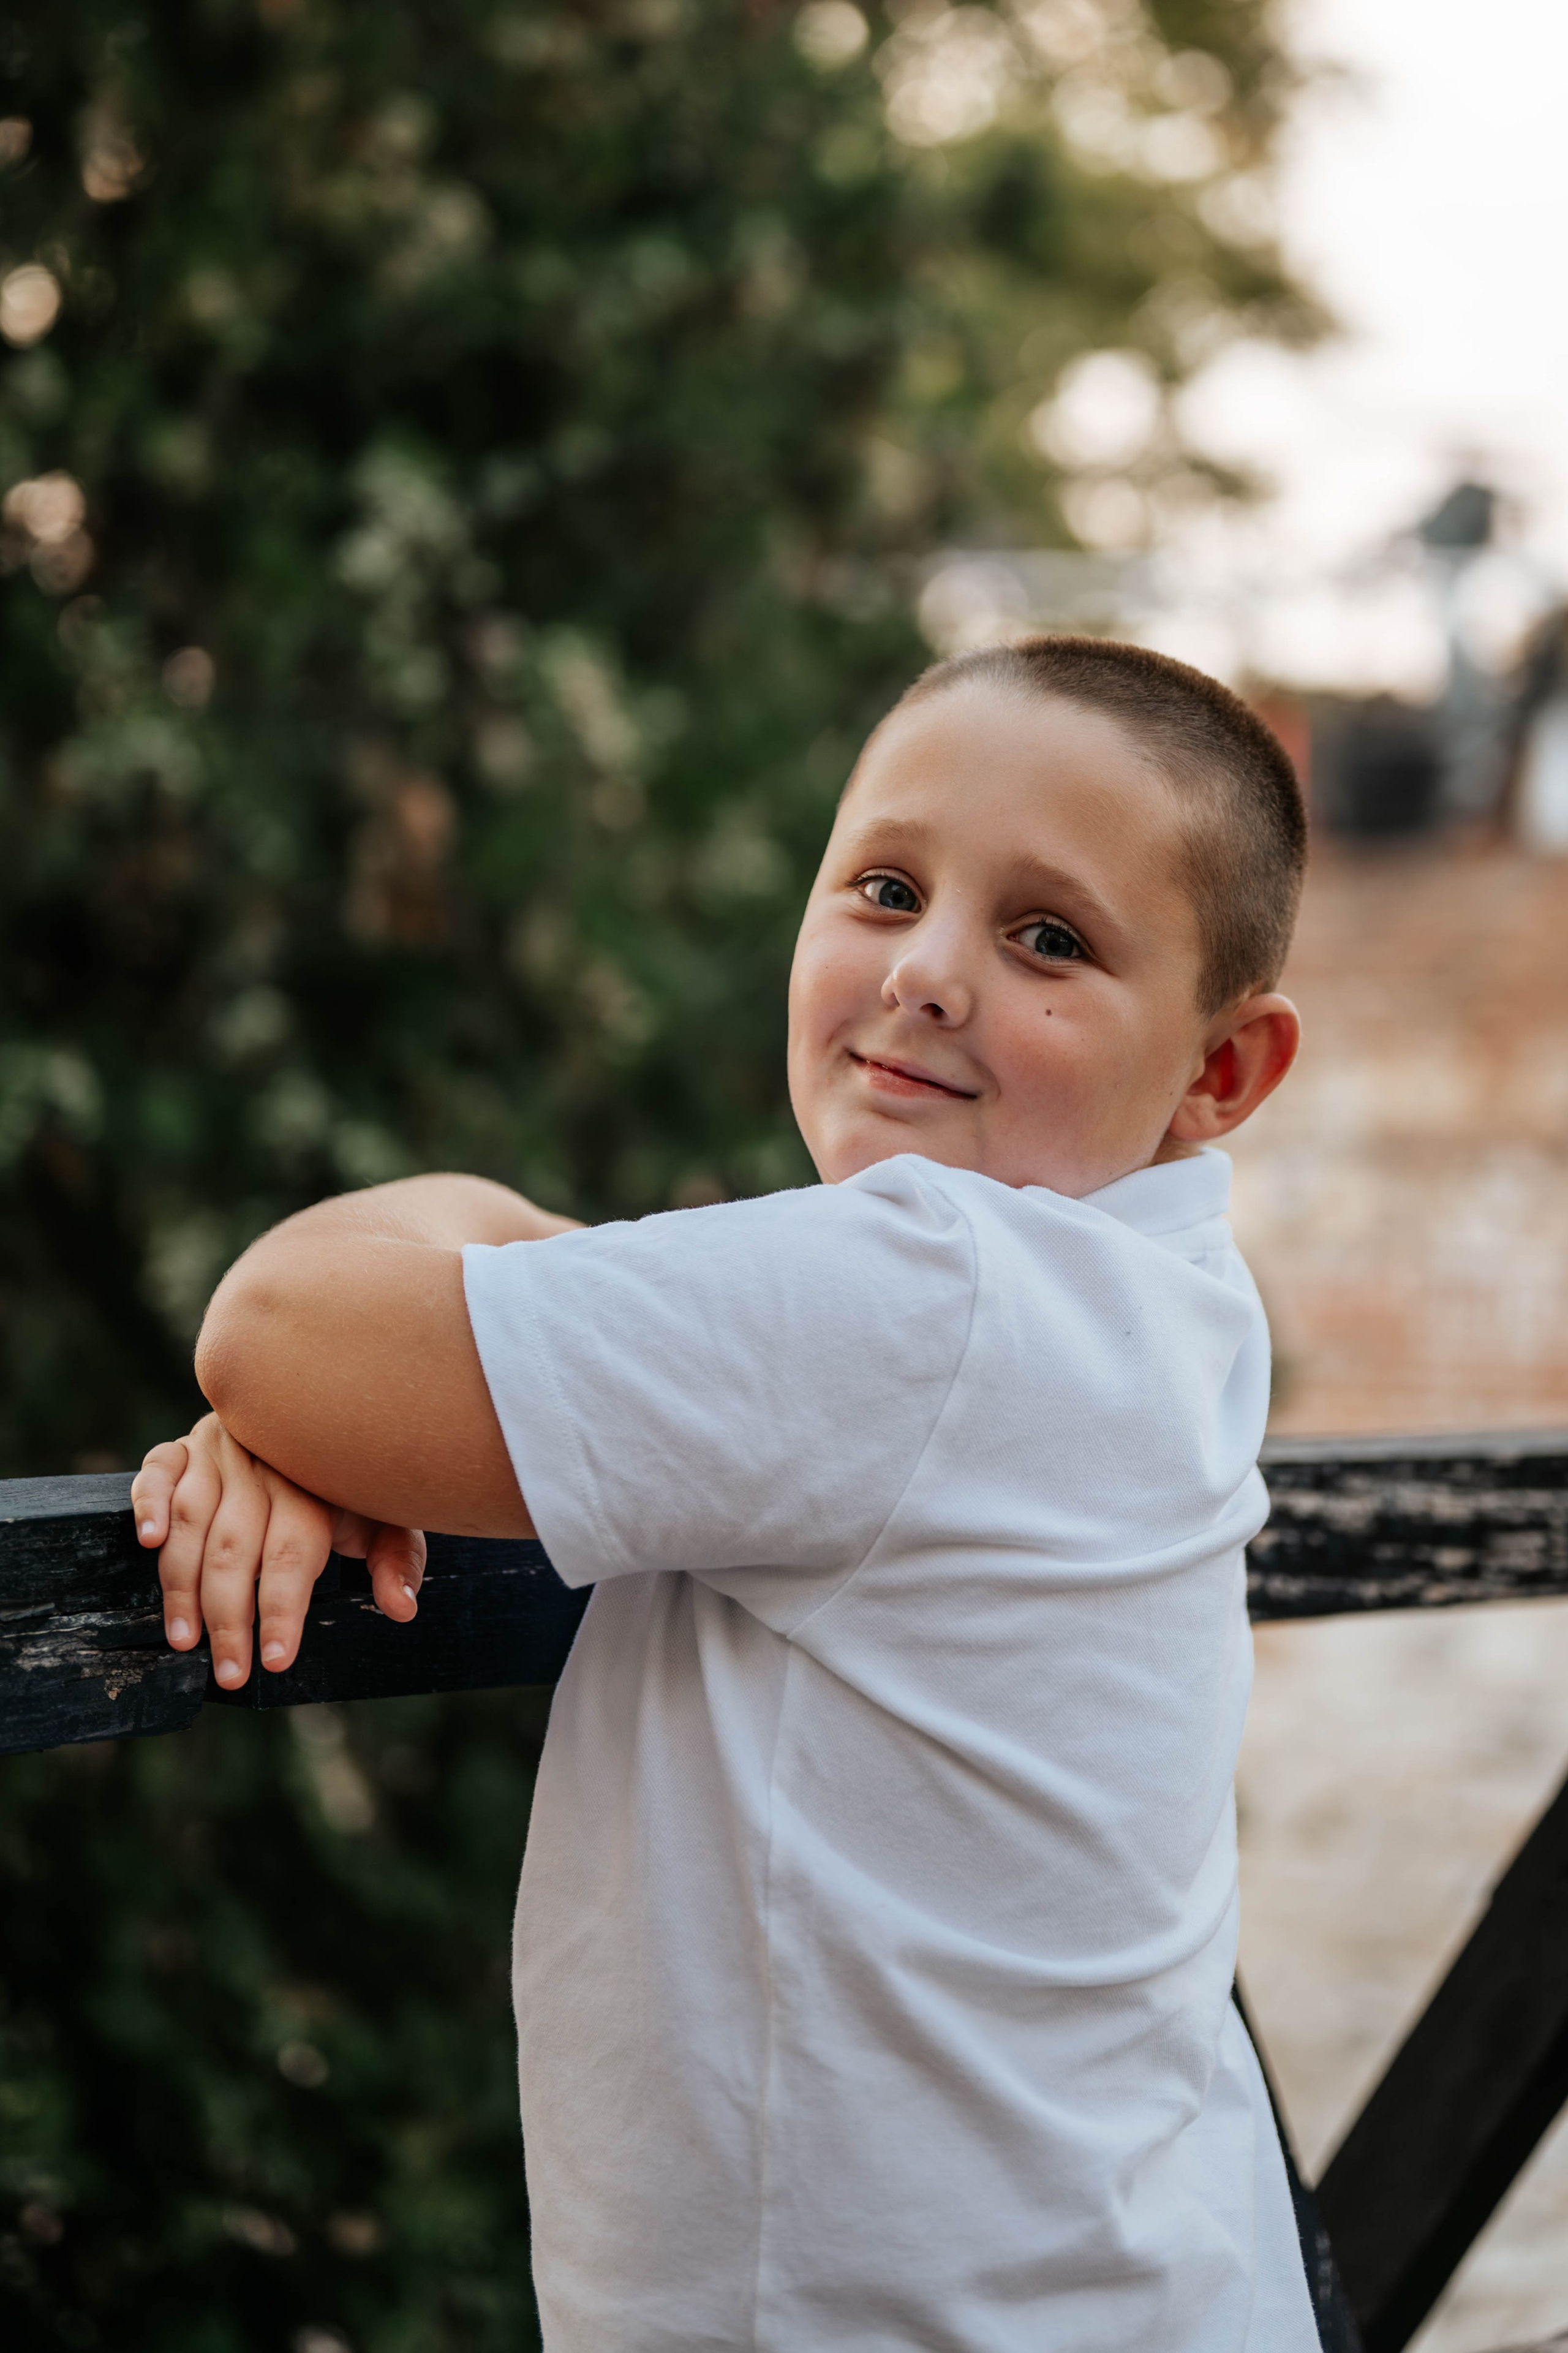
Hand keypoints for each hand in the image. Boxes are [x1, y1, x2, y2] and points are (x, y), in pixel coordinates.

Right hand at [131, 1413, 426, 1688]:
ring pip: (192, 1519)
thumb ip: (396, 1557)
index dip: (282, 1609)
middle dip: (229, 1618)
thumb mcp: (382, 1513)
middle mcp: (261, 1465)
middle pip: (236, 1548)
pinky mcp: (184, 1447)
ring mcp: (218, 1451)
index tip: (276, 1660)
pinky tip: (148, 1542)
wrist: (313, 1413)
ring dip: (181, 1583)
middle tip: (229, 1673)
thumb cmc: (346, 1480)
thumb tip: (402, 1607)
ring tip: (183, 1639)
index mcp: (312, 1484)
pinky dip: (148, 1502)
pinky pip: (159, 1470)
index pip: (292, 1553)